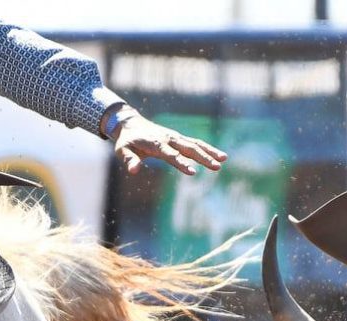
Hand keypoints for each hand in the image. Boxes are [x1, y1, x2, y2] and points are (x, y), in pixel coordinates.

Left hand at [106, 109, 226, 175]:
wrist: (131, 123)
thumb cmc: (127, 141)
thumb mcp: (122, 150)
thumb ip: (129, 160)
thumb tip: (133, 171)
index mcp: (156, 144)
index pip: (171, 155)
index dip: (181, 163)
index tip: (193, 172)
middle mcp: (169, 139)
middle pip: (188, 149)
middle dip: (203, 158)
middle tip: (217, 166)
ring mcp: (176, 137)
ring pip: (195, 144)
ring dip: (210, 152)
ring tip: (224, 160)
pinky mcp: (180, 138)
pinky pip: (196, 143)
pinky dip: (208, 148)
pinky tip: (220, 156)